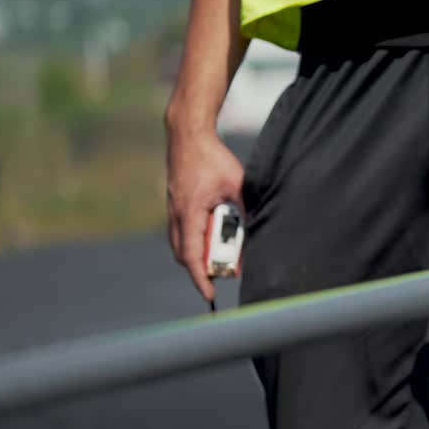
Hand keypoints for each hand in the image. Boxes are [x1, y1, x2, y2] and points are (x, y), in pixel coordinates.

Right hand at [166, 124, 244, 301]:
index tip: (209, 294)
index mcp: (190, 212)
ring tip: (221, 256)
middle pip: (184, 255)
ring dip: (198, 254)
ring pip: (180, 245)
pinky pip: (181, 232)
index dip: (200, 278)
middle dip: (201, 269)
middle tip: (225, 272)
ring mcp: (172, 209)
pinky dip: (194, 240)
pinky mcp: (174, 204)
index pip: (193, 255)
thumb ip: (245, 208)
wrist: (188, 135)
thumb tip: (256, 229)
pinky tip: (213, 235)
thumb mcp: (237, 183)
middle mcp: (176, 214)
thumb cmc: (212, 158)